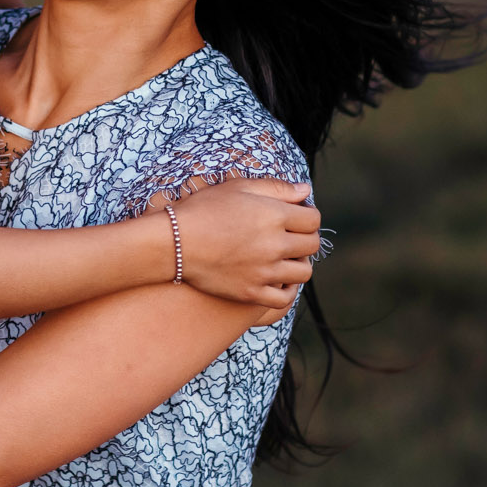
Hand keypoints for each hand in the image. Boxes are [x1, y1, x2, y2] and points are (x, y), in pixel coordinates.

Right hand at [166, 177, 319, 307]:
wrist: (173, 242)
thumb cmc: (203, 210)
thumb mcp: (238, 187)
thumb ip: (276, 188)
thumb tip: (306, 191)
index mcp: (273, 215)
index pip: (313, 219)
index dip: (307, 216)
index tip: (296, 217)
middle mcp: (274, 244)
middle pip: (312, 245)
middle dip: (305, 238)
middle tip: (290, 236)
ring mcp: (264, 271)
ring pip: (304, 272)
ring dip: (299, 264)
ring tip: (284, 258)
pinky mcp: (251, 292)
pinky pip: (284, 298)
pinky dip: (286, 290)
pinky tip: (277, 280)